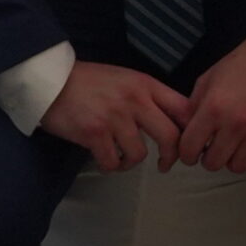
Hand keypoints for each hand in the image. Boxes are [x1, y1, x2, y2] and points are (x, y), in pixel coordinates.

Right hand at [38, 61, 192, 172]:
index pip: (183, 108)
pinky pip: (112, 161)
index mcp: (147, 85)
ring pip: (139, 153)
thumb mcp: (127, 80)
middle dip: (172, 155)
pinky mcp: (94, 133)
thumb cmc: (91, 81)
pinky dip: (111, 166)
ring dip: (132, 162)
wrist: (53, 80)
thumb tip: (171, 120)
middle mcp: (135, 100)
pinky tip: (106, 160)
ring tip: (124, 159)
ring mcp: (115, 117)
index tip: (188, 142)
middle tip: (166, 164)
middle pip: (170, 136)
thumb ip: (148, 97)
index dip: (192, 129)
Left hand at [175, 29, 245, 177]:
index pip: (188, 150)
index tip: (196, 147)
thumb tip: (185, 132)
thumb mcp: (211, 76)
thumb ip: (194, 106)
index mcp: (214, 107)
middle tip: (219, 142)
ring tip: (241, 143)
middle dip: (211, 155)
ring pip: (238, 167)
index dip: (188, 152)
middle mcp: (236, 124)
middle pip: (213, 163)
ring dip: (236, 158)